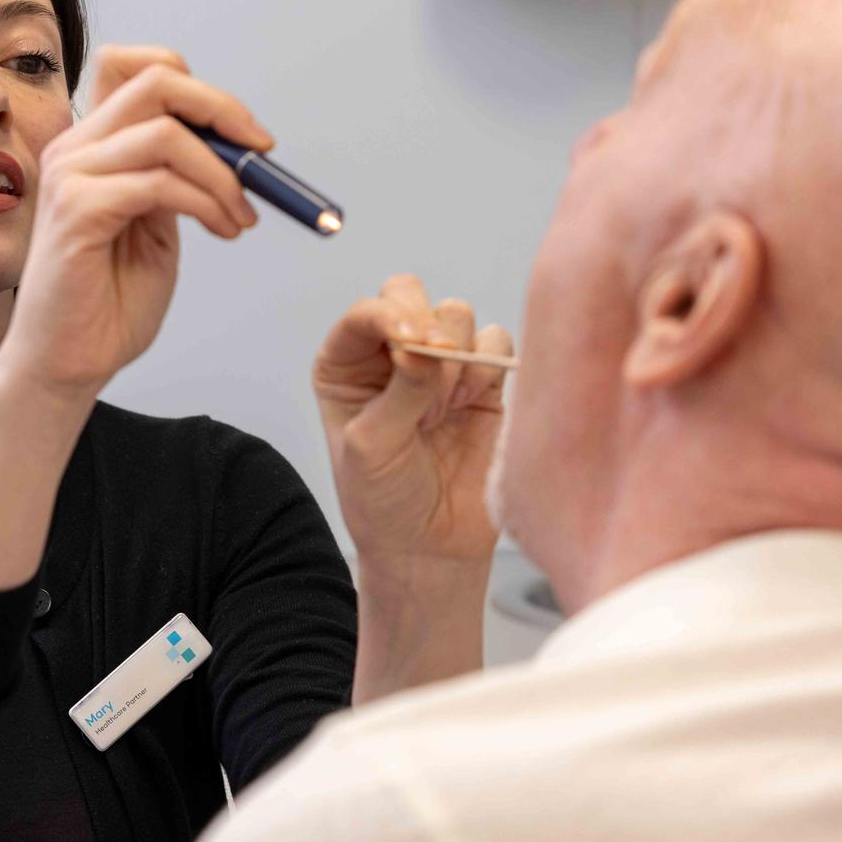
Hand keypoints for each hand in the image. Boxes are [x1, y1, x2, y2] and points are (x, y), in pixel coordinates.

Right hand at [0, 46, 270, 398]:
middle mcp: (74, 146)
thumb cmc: (108, 301)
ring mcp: (70, 174)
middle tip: (261, 155)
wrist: (67, 362)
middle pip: (156, 80)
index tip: (246, 136)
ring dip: (223, 174)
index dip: (200, 90)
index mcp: (92, 143)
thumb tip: (233, 144)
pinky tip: (223, 230)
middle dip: (222, 110)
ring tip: (240, 217)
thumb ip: (176, 176)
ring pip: (167, 132)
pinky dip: (206, 202)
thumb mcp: (156, 223)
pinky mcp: (77, 210)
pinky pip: (160, 183)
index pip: (137, 67)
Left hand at [314, 274, 513, 570]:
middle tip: (435, 365)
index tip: (411, 343)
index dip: (390, 316)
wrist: (431, 547)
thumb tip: (427, 345)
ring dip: (455, 358)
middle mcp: (390, 354)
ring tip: (441, 413)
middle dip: (425, 325)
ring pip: (456, 314)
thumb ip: (399, 392)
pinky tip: (470, 406)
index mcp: (346, 363)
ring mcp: (439, 364)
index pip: (366, 313)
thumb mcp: (373, 446)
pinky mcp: (484, 380)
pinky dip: (488, 365)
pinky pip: (495, 340)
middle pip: (409, 294)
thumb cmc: (384, 500)